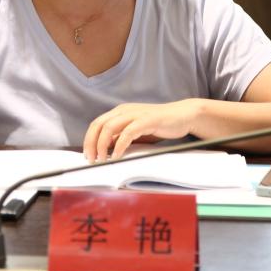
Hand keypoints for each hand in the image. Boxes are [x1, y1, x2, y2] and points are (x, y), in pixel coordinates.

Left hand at [83, 100, 197, 161]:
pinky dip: (120, 145)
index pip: (96, 124)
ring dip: (102, 145)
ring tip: (102, 159)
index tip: (88, 155)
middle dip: (92, 143)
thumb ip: (121, 137)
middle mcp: (124, 110)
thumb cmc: (159, 126)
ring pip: (109, 127)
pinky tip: (118, 156)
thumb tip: (106, 149)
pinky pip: (128, 132)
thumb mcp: (136, 132)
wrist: (182, 116)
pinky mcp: (147, 120)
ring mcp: (135, 114)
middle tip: (92, 159)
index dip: (89, 140)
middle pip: (99, 125)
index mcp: (120, 112)